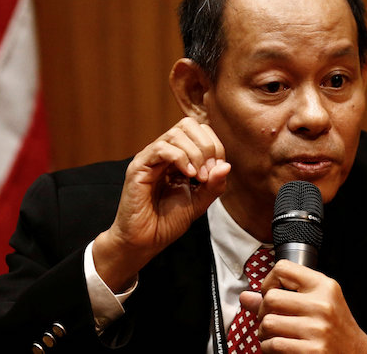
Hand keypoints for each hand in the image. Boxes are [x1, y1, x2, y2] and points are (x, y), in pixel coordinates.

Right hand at [92, 117, 229, 290]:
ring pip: (176, 134)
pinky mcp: (138, 167)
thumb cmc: (167, 222)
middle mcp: (163, 153)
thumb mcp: (199, 202)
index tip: (217, 172)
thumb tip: (227, 166)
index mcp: (178, 156)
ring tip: (198, 177)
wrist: (144, 241)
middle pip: (188, 124)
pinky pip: (161, 148)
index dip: (214, 146)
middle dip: (206, 146)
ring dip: (195, 153)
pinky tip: (188, 176)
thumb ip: (214, 184)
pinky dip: (180, 158)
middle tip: (208, 173)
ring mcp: (150, 157)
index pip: (199, 131)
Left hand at [243, 260, 366, 352]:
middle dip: (263, 311)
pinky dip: (268, 348)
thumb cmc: (334, 326)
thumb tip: (245, 297)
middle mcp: (322, 305)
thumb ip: (283, 296)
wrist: (355, 353)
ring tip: (273, 334)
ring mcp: (317, 329)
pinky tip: (278, 346)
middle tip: (270, 318)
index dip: (269, 281)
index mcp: (324, 286)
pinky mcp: (311, 351)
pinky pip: (273, 345)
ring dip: (264, 332)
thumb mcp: (316, 303)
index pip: (283, 268)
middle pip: (271, 298)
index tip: (270, 292)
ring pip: (268, 323)